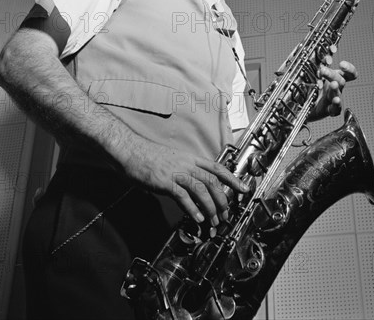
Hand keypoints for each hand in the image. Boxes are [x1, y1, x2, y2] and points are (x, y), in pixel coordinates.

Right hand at [123, 138, 248, 225]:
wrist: (130, 151)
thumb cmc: (149, 156)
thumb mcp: (173, 160)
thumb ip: (186, 170)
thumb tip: (196, 186)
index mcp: (190, 158)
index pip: (217, 168)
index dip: (232, 179)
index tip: (243, 189)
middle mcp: (186, 164)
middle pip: (212, 181)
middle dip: (223, 200)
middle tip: (225, 215)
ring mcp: (176, 172)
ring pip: (201, 189)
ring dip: (210, 207)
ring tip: (213, 221)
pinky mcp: (165, 182)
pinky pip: (183, 196)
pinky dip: (192, 209)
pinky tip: (196, 218)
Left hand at [309, 60, 357, 119]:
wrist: (307, 107)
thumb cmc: (314, 88)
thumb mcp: (315, 75)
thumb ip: (318, 65)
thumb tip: (318, 52)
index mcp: (336, 78)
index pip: (349, 74)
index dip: (349, 69)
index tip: (342, 64)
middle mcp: (337, 88)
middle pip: (340, 80)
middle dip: (332, 74)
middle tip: (322, 70)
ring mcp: (334, 99)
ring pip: (338, 93)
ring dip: (335, 88)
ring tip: (332, 84)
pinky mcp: (330, 110)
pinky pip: (335, 109)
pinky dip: (336, 105)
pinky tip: (335, 101)